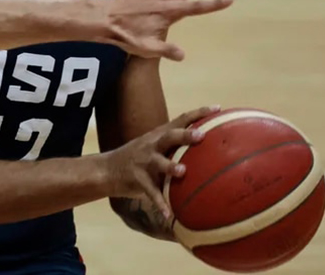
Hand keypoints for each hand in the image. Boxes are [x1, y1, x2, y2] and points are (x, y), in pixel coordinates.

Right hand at [102, 105, 218, 221]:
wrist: (107, 170)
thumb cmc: (139, 158)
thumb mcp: (155, 146)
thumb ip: (176, 146)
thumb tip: (210, 148)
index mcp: (159, 135)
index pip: (180, 119)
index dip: (199, 113)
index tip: (217, 108)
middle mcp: (151, 145)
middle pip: (169, 137)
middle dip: (184, 135)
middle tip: (201, 136)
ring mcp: (143, 162)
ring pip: (158, 162)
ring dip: (170, 166)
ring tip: (182, 171)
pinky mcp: (137, 179)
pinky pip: (150, 192)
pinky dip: (160, 203)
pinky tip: (169, 215)